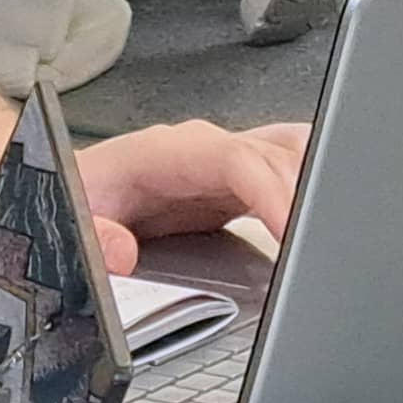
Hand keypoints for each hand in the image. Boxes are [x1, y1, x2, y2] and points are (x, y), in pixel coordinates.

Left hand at [76, 113, 311, 281]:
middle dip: (306, 195)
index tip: (292, 230)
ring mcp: (221, 163)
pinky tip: (329, 212)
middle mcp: (200, 149)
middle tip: (322, 244)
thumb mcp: (70, 221)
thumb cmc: (73, 198)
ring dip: (317, 182)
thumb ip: (92, 236)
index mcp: (165, 152)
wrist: (67, 189)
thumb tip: (121, 253)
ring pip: (289, 153)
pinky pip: (285, 172)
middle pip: (274, 154)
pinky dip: (313, 187)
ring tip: (334, 225)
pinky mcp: (233, 185)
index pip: (236, 158)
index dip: (272, 190)